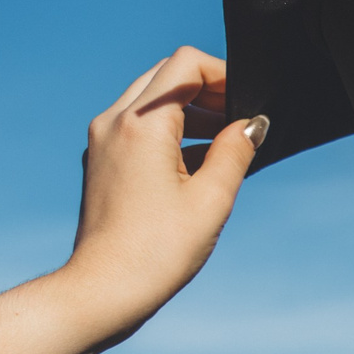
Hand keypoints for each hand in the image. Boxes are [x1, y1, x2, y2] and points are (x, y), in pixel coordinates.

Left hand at [55, 47, 264, 343]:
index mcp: (142, 124)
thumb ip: (235, 152)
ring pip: (150, 100)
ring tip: (224, 143)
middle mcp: (114, 122)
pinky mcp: (100, 161)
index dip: (223, 74)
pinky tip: (195, 163)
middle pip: (165, 76)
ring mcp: (102, 141)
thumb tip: (253, 124)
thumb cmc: (159, 250)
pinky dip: (169, 131)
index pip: (185, 65)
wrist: (105, 288)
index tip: (248, 104)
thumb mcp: (212, 200)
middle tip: (240, 120)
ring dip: (190, 110)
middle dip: (207, 90)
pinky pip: (137, 127)